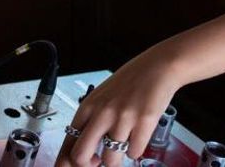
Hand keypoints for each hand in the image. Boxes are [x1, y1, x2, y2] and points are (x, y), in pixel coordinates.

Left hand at [54, 46, 183, 165]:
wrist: (157, 67)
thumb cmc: (129, 83)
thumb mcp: (101, 99)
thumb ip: (91, 122)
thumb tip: (81, 152)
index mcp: (87, 107)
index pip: (67, 143)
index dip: (67, 162)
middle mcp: (101, 113)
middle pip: (80, 156)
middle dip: (90, 165)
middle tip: (98, 162)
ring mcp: (122, 118)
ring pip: (110, 160)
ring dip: (116, 159)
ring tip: (122, 144)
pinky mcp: (143, 123)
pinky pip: (135, 153)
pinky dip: (136, 150)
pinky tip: (137, 136)